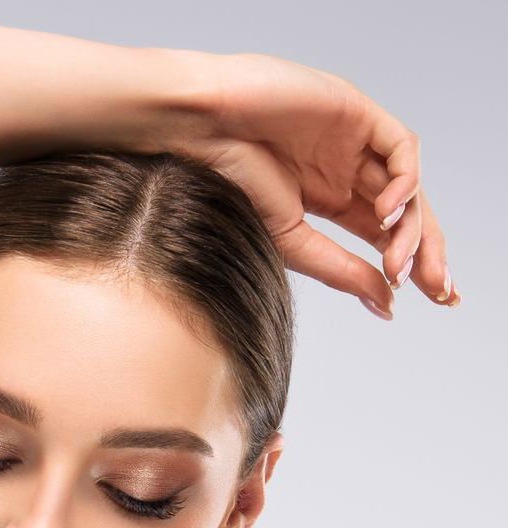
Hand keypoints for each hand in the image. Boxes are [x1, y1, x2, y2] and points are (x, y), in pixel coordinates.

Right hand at [151, 49, 455, 314]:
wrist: (202, 133)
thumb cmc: (227, 183)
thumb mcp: (292, 244)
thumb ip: (341, 271)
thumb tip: (387, 303)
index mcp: (332, 200)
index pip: (385, 235)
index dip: (410, 265)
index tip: (426, 299)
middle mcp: (349, 169)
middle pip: (407, 213)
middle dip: (427, 253)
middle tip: (438, 291)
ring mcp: (355, 141)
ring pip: (410, 186)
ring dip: (414, 229)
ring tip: (397, 263)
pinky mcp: (357, 111)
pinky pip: (401, 148)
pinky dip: (405, 183)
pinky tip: (388, 214)